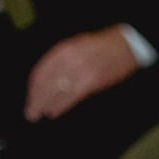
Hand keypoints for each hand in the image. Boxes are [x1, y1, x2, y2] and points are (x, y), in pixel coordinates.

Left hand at [24, 27, 138, 121]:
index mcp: (65, 49)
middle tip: (30, 113)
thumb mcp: (77, 45)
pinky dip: (60, 106)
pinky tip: (54, 112)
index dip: (33, 87)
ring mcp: (81, 70)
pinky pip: (71, 97)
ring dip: (45, 105)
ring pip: (56, 92)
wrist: (128, 44)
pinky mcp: (92, 81)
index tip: (30, 97)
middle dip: (36, 100)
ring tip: (39, 114)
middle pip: (46, 84)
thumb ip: (60, 59)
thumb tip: (44, 80)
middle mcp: (70, 59)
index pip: (41, 71)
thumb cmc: (102, 45)